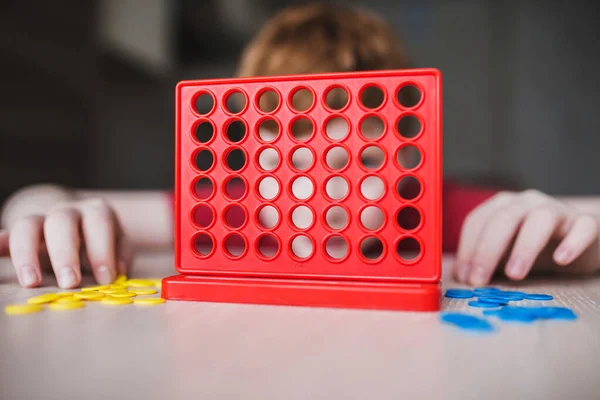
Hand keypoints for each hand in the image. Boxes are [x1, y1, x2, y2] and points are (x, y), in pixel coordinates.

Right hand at [0, 198, 131, 288]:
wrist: (74, 221)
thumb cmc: (101, 240)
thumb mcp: (118, 243)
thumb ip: (121, 255)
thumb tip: (117, 270)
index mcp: (95, 211)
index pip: (99, 223)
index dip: (103, 249)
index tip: (106, 279)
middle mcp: (67, 211)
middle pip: (62, 223)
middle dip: (65, 253)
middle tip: (71, 283)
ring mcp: (40, 220)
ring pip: (28, 226)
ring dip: (27, 254)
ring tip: (32, 283)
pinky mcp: (18, 235)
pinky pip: (5, 236)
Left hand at [453, 190, 599, 284]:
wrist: (581, 240)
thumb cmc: (536, 247)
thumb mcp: (505, 253)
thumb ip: (484, 260)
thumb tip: (460, 276)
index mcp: (502, 206)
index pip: (478, 221)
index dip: (468, 249)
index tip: (464, 277)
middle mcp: (527, 202)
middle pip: (503, 219)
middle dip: (487, 251)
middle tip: (479, 280)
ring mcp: (558, 209)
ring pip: (540, 220)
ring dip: (524, 248)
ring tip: (514, 275)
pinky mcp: (586, 222)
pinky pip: (582, 227)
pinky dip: (572, 243)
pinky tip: (561, 260)